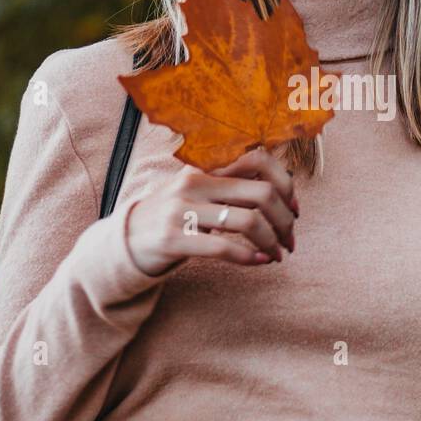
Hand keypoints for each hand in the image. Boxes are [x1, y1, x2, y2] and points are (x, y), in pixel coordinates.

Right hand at [125, 147, 297, 276]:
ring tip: (278, 254)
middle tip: (290, 239)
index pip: (259, 159)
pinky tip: (260, 262)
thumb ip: (232, 186)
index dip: (286, 183)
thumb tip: (283, 193)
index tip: (294, 208)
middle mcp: (194, 182)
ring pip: (248, 221)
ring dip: (272, 241)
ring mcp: (182, 210)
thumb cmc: (175, 216)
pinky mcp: (173, 239)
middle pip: (262, 193)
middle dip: (285, 220)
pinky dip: (250, 257)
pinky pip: (224, 247)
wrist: (126, 239)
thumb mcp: (200, 191)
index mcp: (205, 167)